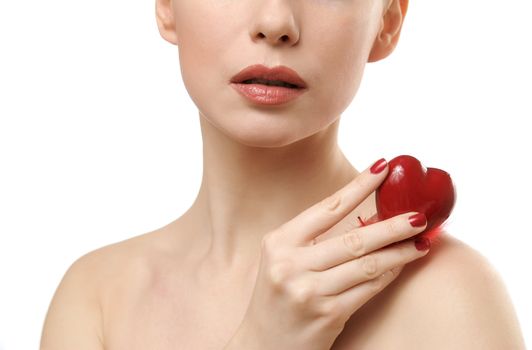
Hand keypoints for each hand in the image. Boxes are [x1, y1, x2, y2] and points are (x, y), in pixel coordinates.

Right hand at [224, 158, 429, 349]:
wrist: (262, 343)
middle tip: (419, 214)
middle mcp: (291, 264)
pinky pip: (368, 289)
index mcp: (280, 242)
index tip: (382, 168)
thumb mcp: (284, 260)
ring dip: (399, 252)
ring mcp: (308, 290)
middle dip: (392, 225)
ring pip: (367, 264)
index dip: (358, 186)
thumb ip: (315, 239)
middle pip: (354, 238)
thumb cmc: (278, 296)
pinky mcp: (327, 315)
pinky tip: (402, 266)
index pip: (327, 207)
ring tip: (420, 241)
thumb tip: (366, 217)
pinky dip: (388, 275)